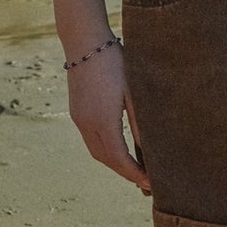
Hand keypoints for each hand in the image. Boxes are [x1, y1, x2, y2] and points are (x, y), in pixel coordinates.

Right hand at [67, 48, 151, 190]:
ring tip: (134, 168)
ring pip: (96, 151)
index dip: (135, 174)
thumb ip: (140, 122)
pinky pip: (90, 139)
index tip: (150, 184)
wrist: (85, 42)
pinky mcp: (76, 111)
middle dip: (125, 172)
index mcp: (103, 121)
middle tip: (145, 181)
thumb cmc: (115, 62)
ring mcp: (79, 118)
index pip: (120, 158)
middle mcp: (87, 124)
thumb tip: (149, 149)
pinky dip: (105, 150)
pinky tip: (118, 148)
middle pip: (106, 159)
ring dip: (114, 163)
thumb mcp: (134, 91)